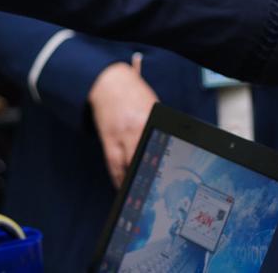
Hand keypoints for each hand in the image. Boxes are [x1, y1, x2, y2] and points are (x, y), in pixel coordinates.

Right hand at [88, 54, 157, 187]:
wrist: (108, 82)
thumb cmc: (133, 93)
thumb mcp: (152, 106)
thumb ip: (158, 125)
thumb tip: (166, 146)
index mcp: (152, 118)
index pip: (161, 146)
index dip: (165, 164)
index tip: (169, 177)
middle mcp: (137, 128)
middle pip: (145, 158)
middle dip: (149, 177)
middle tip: (154, 193)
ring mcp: (121, 134)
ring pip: (128, 165)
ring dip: (132, 182)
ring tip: (137, 196)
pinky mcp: (108, 138)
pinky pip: (113, 163)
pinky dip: (118, 177)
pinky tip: (121, 186)